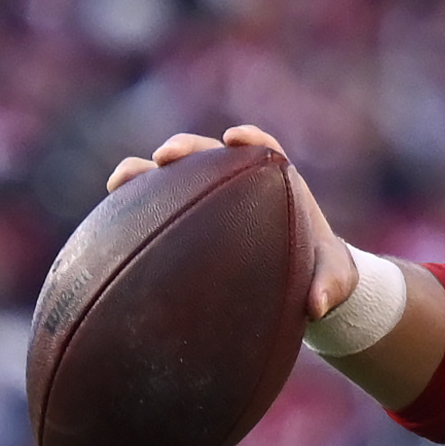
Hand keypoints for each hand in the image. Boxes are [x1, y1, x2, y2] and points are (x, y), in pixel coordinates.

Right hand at [103, 122, 359, 325]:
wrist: (299, 282)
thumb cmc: (319, 272)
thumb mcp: (335, 280)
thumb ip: (331, 286)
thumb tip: (317, 307)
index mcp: (277, 183)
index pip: (263, 148)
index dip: (249, 139)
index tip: (234, 138)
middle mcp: (238, 183)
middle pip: (208, 153)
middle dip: (185, 149)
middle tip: (166, 156)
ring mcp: (210, 199)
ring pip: (174, 177)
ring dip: (146, 173)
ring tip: (121, 181)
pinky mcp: (189, 220)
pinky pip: (159, 210)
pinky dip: (136, 209)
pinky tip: (109, 222)